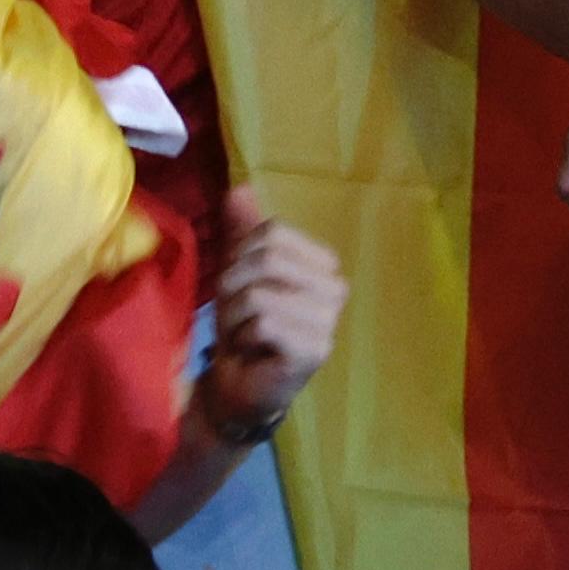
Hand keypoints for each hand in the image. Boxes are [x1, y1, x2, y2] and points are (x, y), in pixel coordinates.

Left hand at [193, 188, 344, 432]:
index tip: (240, 285)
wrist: (239, 382)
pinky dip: (244, 336)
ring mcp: (329, 322)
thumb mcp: (237, 271)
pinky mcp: (316, 351)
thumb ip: (242, 231)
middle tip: (238, 314)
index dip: (241, 255)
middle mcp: (335, 291)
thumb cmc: (243, 324)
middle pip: (268, 260)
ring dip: (235, 315)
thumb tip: (240, 187)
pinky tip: (254, 351)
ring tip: (245, 334)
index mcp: (321, 267)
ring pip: (261, 294)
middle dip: (234, 286)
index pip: (274, 233)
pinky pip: (264, 323)